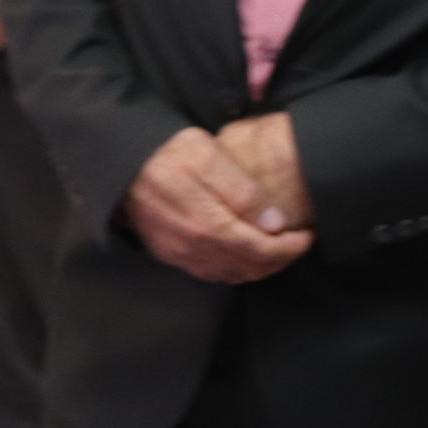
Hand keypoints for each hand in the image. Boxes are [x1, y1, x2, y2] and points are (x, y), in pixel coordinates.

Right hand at [120, 127, 313, 284]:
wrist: (118, 160)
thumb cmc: (167, 151)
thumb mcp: (209, 156)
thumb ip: (244, 192)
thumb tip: (275, 224)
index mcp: (210, 226)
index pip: (263, 251)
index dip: (292, 248)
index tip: (308, 235)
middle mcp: (195, 249)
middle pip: (250, 269)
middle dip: (280, 260)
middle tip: (297, 241)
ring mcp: (179, 255)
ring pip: (231, 275)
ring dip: (258, 266)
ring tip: (275, 246)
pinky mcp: (168, 252)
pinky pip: (209, 272)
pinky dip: (234, 268)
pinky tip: (241, 251)